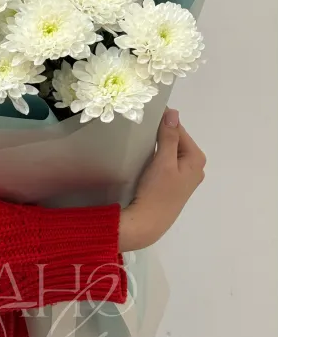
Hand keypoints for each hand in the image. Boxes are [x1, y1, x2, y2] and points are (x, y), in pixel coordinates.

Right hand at [118, 107, 206, 251]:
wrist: (147, 223)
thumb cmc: (157, 192)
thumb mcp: (163, 162)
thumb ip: (169, 137)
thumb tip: (173, 113)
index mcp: (196, 159)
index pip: (179, 130)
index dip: (163, 121)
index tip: (145, 115)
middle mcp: (195, 166)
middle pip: (176, 140)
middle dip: (160, 133)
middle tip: (140, 127)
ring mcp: (184, 176)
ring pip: (170, 151)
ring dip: (157, 144)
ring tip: (139, 141)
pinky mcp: (173, 183)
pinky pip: (166, 161)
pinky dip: (156, 156)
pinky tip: (144, 157)